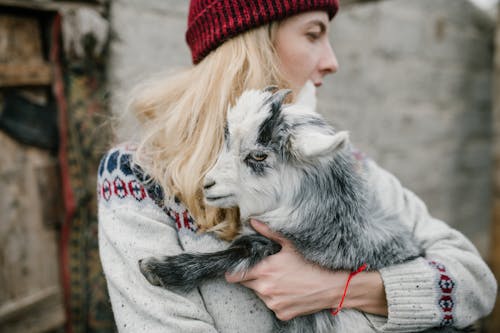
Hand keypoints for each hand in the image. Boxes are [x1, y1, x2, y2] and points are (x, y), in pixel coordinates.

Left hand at [225, 220, 387, 319]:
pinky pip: (273, 306)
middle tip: (267, 271)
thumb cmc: (311, 263)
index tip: (233, 271)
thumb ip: (268, 233)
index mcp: (263, 271)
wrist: (331, 286)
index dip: (233, 272)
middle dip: (253, 278)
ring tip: (282, 280)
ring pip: (260, 295)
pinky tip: (289, 291)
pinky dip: (278, 300)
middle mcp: (265, 289)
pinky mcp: (281, 313)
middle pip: (247, 284)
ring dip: (266, 288)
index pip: (235, 275)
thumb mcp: (289, 245)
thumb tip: (253, 222)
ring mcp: (273, 303)